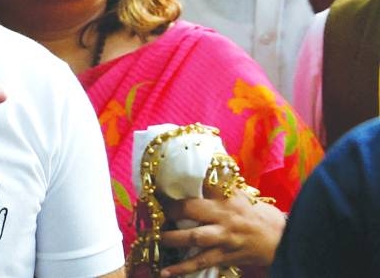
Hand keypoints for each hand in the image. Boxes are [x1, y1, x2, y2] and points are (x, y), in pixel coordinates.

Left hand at [158, 193, 285, 275]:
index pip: (200, 186)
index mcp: (227, 198)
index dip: (180, 186)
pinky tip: (166, 272)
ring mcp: (225, 238)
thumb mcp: (242, 195)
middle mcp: (224, 217)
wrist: (283, 240)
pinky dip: (183, 268)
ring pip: (194, 238)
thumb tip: (200, 170)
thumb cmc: (259, 215)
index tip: (159, 187)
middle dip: (170, 212)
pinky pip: (201, 262)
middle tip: (154, 213)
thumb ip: (220, 186)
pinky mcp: (226, 256)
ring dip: (172, 239)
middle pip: (193, 211)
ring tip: (154, 239)